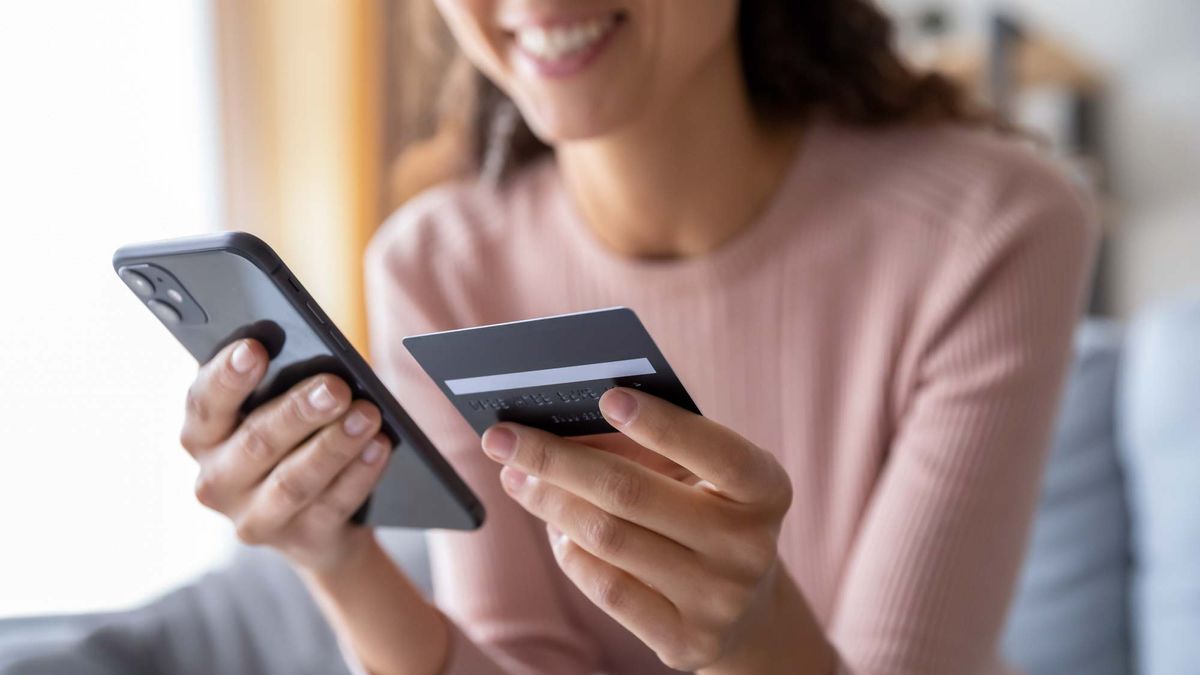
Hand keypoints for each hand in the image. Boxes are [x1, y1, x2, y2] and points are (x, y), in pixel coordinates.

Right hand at [180, 338, 391, 571]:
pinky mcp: (299, 540)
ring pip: (294, 480)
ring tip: (368, 414)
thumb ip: (278, 384)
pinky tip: (380, 446)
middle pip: (256, 442)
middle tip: (335, 387)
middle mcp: (217, 481)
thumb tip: (317, 358)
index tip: (254, 348)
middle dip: (298, 412)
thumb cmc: (291, 441)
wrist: (315, 523)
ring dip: (334, 445)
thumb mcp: (272, 411)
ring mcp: (255, 518)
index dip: (227, 376)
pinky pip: (332, 505)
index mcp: (203, 437)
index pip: (205, 403)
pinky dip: (360, 473)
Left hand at [480, 388, 828, 671]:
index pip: (717, 452)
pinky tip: (554, 527)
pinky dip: (570, 551)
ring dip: (549, 501)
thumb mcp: (703, 474)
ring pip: (608, 539)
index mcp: (766, 490)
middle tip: (504, 437)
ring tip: (517, 476)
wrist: (745, 609)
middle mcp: (750, 548)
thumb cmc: (708, 512)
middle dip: (556, 459)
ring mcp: (719, 601)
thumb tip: (560, 427)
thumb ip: (651, 447)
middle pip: (632, 494)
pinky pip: (605, 588)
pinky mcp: (686, 642)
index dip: (663, 425)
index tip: (606, 397)